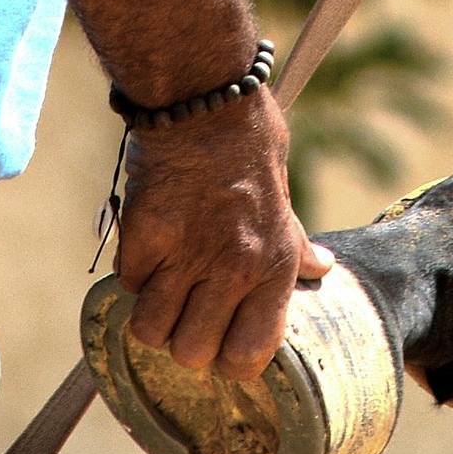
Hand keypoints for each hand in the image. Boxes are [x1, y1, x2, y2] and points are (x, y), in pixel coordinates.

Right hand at [115, 91, 331, 380]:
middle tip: (186, 306)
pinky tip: (150, 242)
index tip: (220, 338)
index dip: (229, 358)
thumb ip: (294, 241)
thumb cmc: (250, 142)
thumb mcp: (284, 195)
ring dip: (153, 311)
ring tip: (164, 280)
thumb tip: (323, 268)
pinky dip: (135, 271)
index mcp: (274, 263)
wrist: (206, 96)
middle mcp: (234, 268)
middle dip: (184, 337)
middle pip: (191, 353)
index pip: (248, 355)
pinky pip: (129, 284)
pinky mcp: (146, 237)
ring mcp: (187, 255)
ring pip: (152, 330)